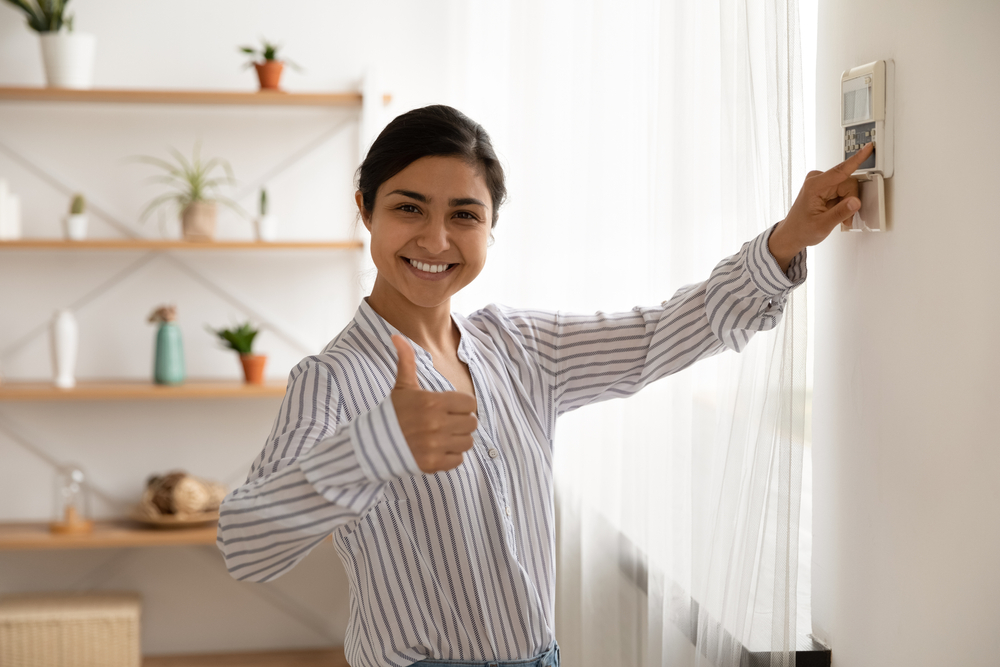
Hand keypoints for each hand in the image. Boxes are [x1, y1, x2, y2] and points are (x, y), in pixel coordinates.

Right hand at [390, 334, 477, 473]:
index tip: (451, 408)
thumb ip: (406, 361)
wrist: (373, 443)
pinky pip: (458, 460)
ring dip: (458, 440)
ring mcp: (434, 445)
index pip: (470, 403)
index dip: (462, 405)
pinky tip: (437, 450)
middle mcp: (436, 424)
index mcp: (433, 402)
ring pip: (467, 443)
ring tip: (443, 437)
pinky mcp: (432, 463)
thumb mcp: (402, 386)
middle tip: (447, 423)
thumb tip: (396, 336)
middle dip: (462, 423)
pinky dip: (451, 457)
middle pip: (472, 423)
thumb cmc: (393, 413)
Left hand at [768, 142, 874, 271]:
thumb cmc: (801, 229)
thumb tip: (855, 202)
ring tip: (836, 217)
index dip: (857, 159)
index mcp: (814, 186)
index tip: (868, 147)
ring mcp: (821, 182)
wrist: (792, 234)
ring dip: (846, 204)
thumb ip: (840, 213)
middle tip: (844, 218)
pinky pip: (843, 191)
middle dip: (850, 201)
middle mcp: (817, 180)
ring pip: (847, 188)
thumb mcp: (822, 225)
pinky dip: (843, 203)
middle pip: (848, 183)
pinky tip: (834, 212)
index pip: (840, 171)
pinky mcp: (825, 186)